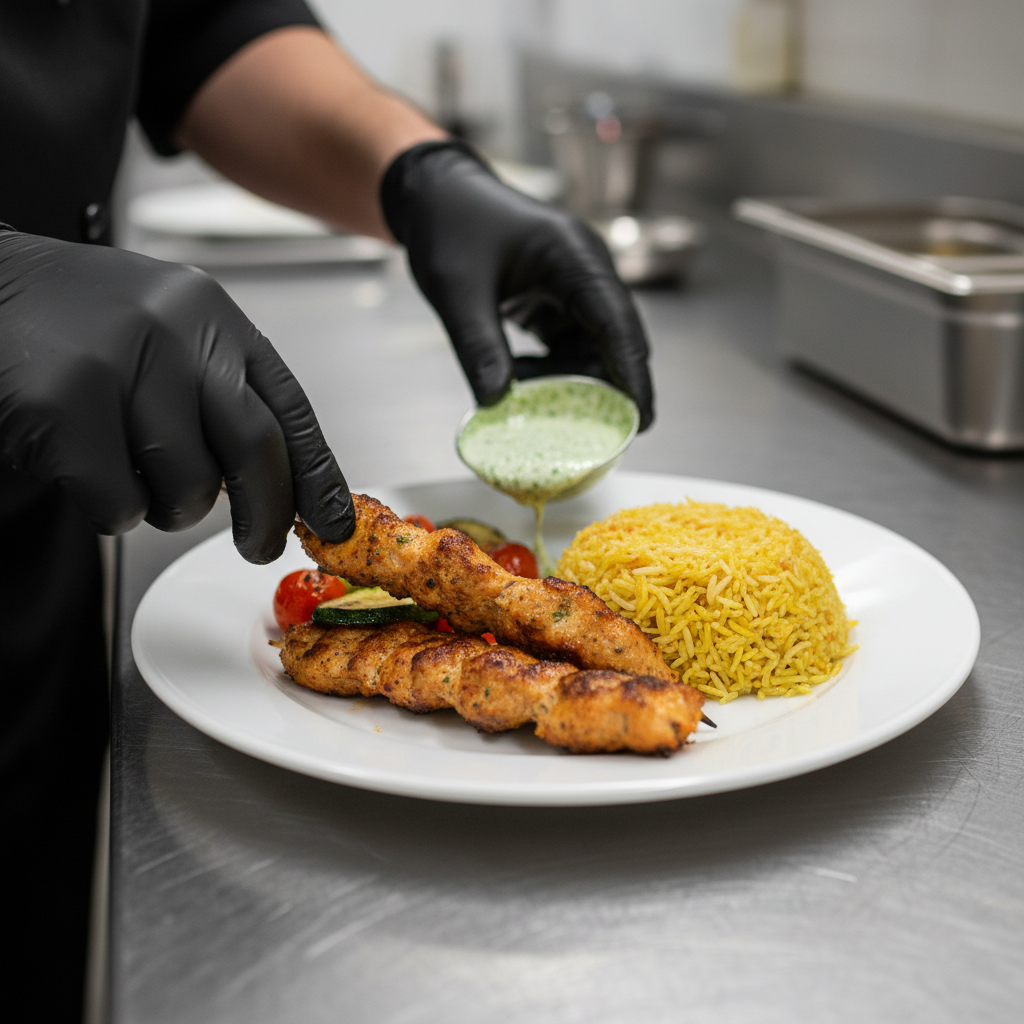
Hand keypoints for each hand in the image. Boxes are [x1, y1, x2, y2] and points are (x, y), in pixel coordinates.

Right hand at [0, 230, 352, 561]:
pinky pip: (120, 502)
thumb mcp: (169, 334)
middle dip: (266, 515)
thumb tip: (282, 486)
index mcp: (213, 316)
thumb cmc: (78, 323)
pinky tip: (84, 469)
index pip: (289, 408)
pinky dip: (111, 508)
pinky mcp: (65, 403)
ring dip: (167, 508)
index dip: (318, 476)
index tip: (334, 524)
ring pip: (188, 487)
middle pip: (256, 450)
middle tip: (259, 546)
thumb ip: (220, 393)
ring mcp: (121, 363)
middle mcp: (178, 331)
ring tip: (133, 473)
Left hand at [380, 140, 654, 429]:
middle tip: (600, 438)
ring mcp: (576, 286)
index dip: (632, 375)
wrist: (435, 196)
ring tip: (541, 409)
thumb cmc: (449, 225)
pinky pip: (570, 345)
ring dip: (575, 383)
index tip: (640, 420)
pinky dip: (555, 371)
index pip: (617, 323)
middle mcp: (586, 271)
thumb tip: (496, 402)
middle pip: (618, 340)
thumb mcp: (457, 291)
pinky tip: (524, 386)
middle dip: (612, 389)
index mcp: (573, 257)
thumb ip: (479, 346)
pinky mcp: (560, 300)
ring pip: (595, 348)